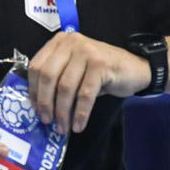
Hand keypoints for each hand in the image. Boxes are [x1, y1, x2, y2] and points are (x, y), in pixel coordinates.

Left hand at [28, 32, 150, 133]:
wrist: (135, 68)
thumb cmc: (101, 72)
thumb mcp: (75, 69)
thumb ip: (58, 78)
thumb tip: (39, 106)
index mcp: (60, 42)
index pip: (36, 66)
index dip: (33, 90)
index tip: (36, 109)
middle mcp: (71, 42)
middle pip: (48, 76)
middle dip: (45, 103)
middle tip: (48, 121)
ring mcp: (87, 51)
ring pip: (65, 87)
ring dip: (62, 112)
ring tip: (63, 127)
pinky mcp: (101, 65)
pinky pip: (85, 94)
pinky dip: (80, 113)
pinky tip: (79, 125)